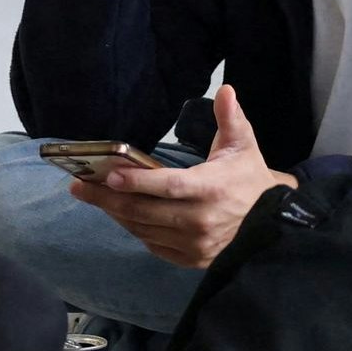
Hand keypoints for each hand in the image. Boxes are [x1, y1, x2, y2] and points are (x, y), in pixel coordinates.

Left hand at [73, 84, 291, 272]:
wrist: (273, 222)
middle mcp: (201, 221)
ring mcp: (195, 245)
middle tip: (78, 187)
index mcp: (211, 189)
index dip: (137, 182)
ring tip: (92, 196)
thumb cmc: (249, 178)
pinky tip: (118, 213)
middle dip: (107, 198)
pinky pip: (153, 245)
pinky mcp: (191, 260)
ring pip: (144, 229)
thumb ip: (231, 118)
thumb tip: (226, 90)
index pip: (168, 186)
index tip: (109, 174)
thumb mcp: (243, 145)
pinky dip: (133, 229)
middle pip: (144, 211)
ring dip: (115, 213)